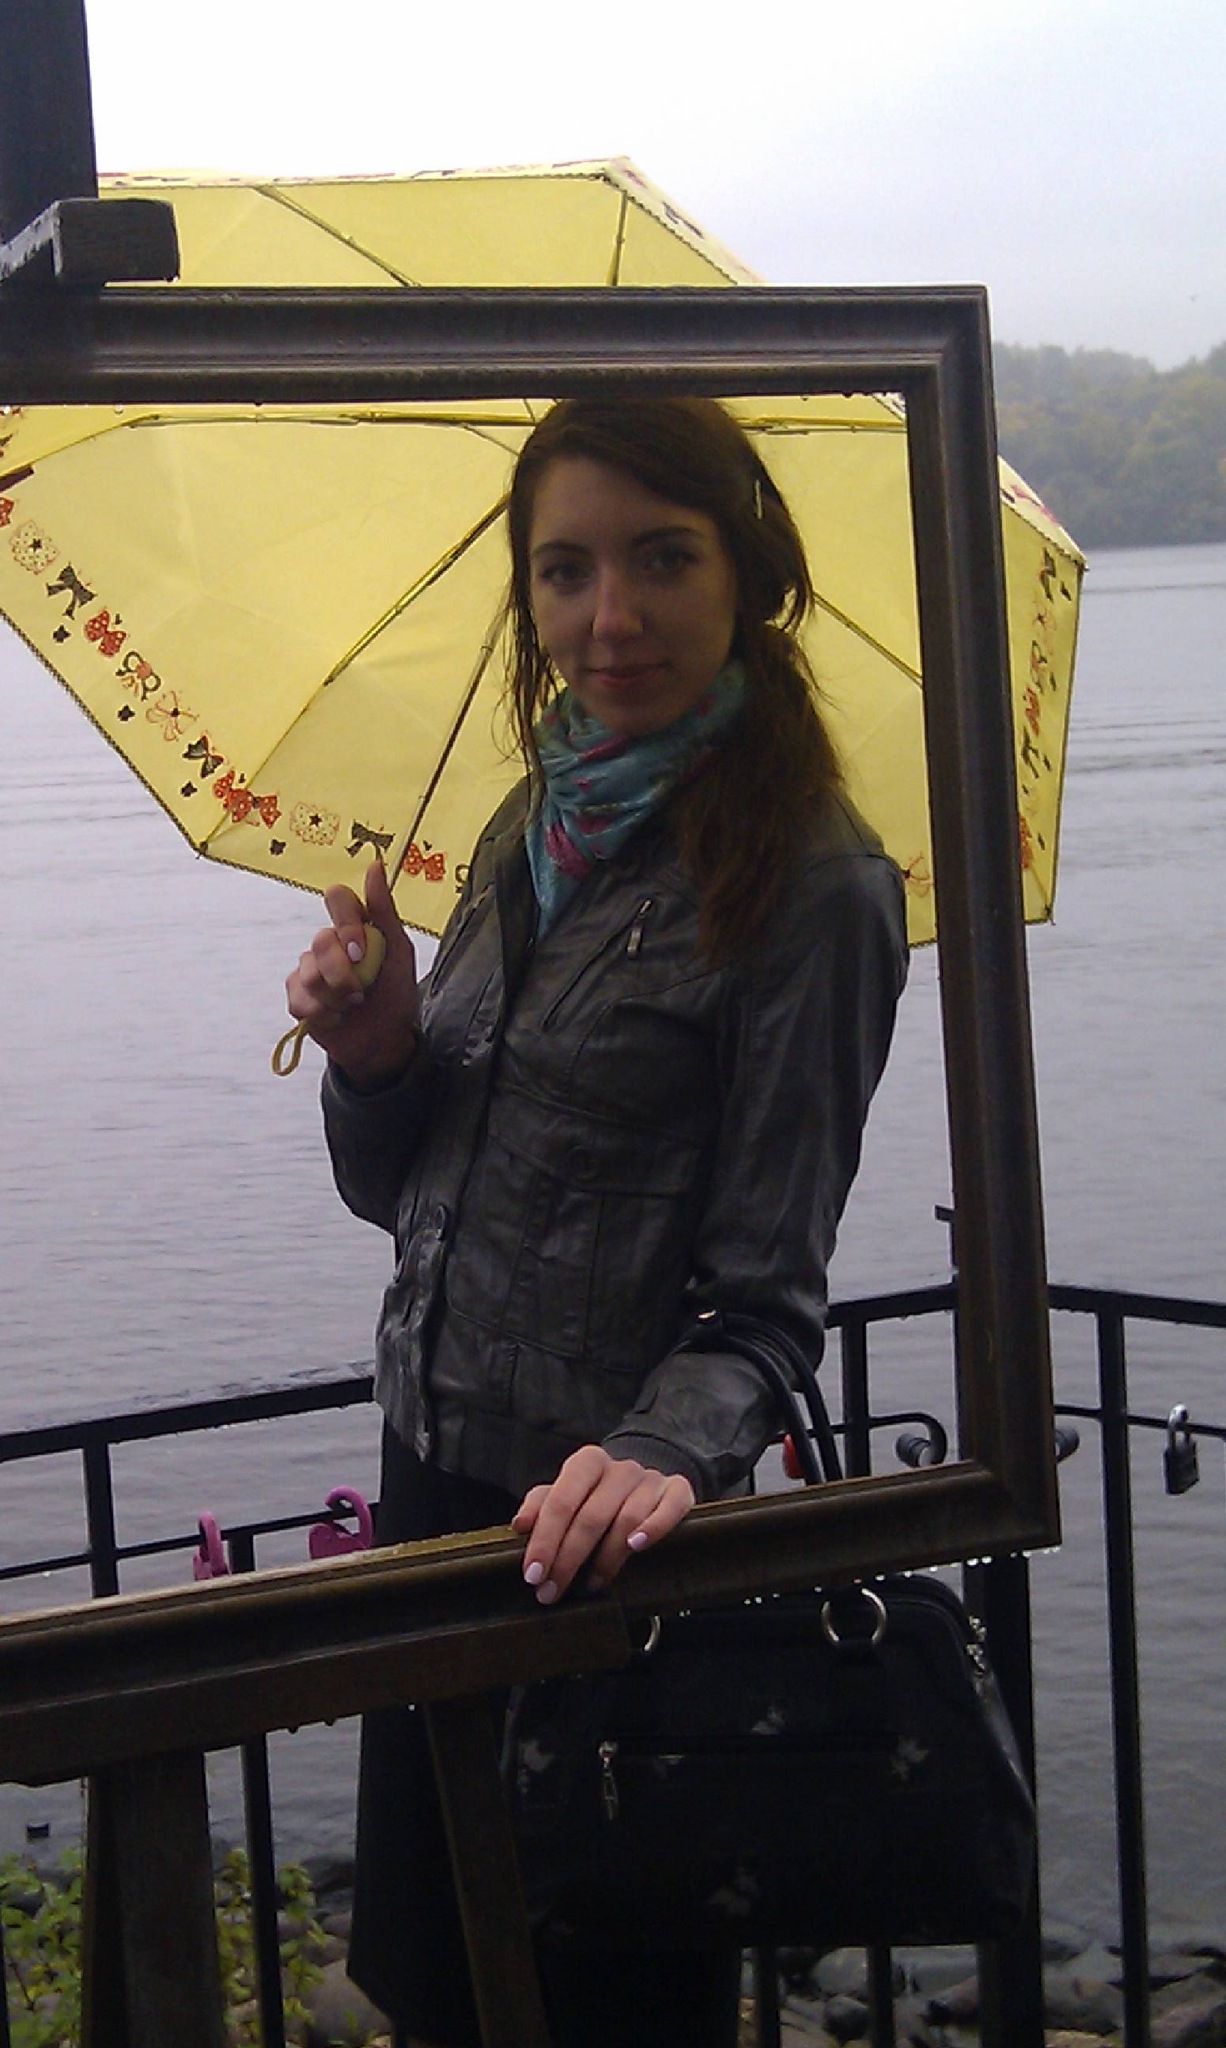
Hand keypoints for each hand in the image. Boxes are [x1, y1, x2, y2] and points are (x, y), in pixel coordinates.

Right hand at [285, 860, 420, 1087]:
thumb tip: (374, 864)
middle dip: (342, 974)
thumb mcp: (399, 952)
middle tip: (361, 991)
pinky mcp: (298, 997)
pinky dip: (324, 1014)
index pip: (337, 898)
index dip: (346, 924)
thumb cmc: (395, 994)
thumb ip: (384, 910)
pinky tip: (337, 1018)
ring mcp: (309, 969)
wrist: (383, 1042)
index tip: (360, 951)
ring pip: (308, 974)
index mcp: (354, 926)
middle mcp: (328, 943)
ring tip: (352, 1006)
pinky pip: (299, 999)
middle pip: (319, 940)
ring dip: (337, 998)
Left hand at [513, 1446, 695, 1603]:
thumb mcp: (566, 1496)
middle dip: (568, 1559)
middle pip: (591, 1516)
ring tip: (590, 1584)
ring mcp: (651, 1479)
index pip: (561, 1500)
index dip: (545, 1539)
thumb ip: (541, 1506)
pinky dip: (654, 1528)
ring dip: (606, 1558)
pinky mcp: (678, 1491)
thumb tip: (521, 1525)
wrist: (643, 1483)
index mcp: (587, 1463)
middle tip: (552, 1591)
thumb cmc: (596, 1496)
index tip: (533, 1574)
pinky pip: (670, 1509)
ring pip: (628, 1519)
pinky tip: (637, 1546)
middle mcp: (620, 1468)